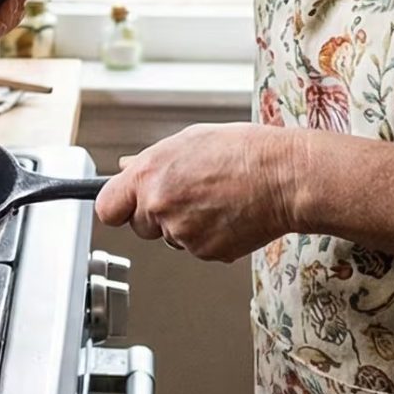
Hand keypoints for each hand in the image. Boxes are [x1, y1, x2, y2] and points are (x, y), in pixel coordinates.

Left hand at [96, 123, 305, 261]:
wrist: (285, 177)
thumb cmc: (245, 152)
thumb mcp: (190, 140)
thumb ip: (152, 160)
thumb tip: (126, 168)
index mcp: (149, 176)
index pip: (107, 208)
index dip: (118, 207)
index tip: (125, 206)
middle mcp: (160, 207)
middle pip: (140, 226)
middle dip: (157, 215)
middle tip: (189, 194)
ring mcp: (183, 234)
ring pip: (172, 238)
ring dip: (187, 225)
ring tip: (217, 199)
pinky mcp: (206, 253)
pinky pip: (198, 249)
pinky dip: (210, 236)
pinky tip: (228, 214)